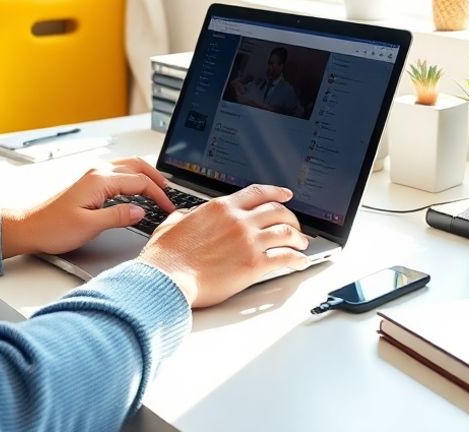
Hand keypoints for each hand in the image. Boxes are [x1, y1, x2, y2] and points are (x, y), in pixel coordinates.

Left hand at [0, 157, 174, 257]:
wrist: (29, 227)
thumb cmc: (53, 228)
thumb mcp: (89, 226)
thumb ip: (117, 217)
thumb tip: (140, 210)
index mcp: (99, 180)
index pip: (139, 181)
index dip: (158, 194)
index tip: (168, 207)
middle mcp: (97, 172)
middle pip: (136, 165)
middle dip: (156, 178)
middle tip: (170, 194)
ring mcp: (92, 175)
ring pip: (127, 166)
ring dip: (145, 175)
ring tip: (158, 189)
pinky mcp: (88, 182)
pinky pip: (118, 172)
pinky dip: (133, 177)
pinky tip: (136, 190)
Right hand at [137, 184, 310, 307]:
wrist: (167, 276)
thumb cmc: (167, 255)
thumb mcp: (173, 223)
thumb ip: (187, 215)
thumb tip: (189, 215)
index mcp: (221, 207)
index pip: (257, 192)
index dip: (276, 192)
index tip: (286, 195)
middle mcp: (238, 220)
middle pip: (277, 211)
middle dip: (291, 217)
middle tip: (295, 225)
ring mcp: (248, 241)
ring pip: (286, 232)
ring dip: (298, 237)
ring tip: (302, 243)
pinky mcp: (254, 265)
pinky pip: (285, 258)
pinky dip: (298, 259)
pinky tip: (300, 262)